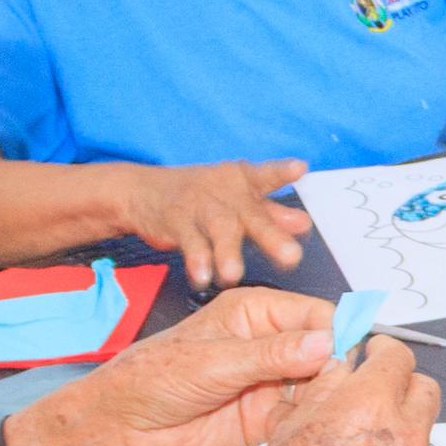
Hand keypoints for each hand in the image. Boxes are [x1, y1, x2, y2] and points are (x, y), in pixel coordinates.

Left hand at [14, 288, 341, 445]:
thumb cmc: (152, 377)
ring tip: (329, 412)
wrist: (125, 427)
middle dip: (340, 369)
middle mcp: (272, 343)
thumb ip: (272, 355)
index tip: (357, 355)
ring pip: (322, 385)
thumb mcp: (215, 360)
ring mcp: (273, 380)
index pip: (317, 314)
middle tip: (345, 390)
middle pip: (328, 350)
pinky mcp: (272, 415)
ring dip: (328, 399)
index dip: (342, 333)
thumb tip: (325, 344)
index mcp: (258, 311)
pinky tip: (309, 428)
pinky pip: (306, 416)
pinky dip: (313, 423)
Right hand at [125, 158, 312, 291]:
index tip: (299, 169)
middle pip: (251, 213)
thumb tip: (304, 223)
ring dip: (228, 252)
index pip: (267, 175)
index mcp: (243, 181)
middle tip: (291, 257)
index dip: (282, 172)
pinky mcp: (177, 221)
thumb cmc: (200, 197)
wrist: (141, 190)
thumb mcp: (237, 199)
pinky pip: (189, 242)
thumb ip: (270, 213)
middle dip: (271, 236)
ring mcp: (200, 205)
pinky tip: (202, 276)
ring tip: (234, 275)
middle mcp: (225, 191)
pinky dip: (196, 260)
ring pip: (219, 228)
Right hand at [214, 341, 440, 445]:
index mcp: (371, 408)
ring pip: (422, 435)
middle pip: (426, 390)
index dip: (383, 351)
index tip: (374, 353)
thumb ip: (326, 388)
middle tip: (376, 392)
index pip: (398, 357)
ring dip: (399, 431)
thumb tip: (343, 367)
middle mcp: (404, 440)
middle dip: (402, 385)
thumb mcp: (290, 424)